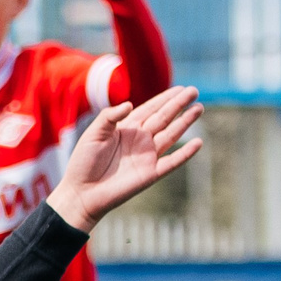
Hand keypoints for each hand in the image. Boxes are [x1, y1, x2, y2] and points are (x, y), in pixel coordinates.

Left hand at [44, 85, 204, 231]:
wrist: (81, 192)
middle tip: (194, 90)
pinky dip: (185, 153)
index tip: (180, 88)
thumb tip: (130, 104)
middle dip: (179, 104)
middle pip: (164, 118)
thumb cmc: (84, 162)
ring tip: (199, 108)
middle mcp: (140, 140)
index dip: (165, 98)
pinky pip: (172, 162)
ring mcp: (147, 156)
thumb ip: (109, 116)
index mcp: (127, 128)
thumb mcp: (94, 133)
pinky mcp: (150, 174)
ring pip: (171, 135)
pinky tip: (198, 143)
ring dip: (185, 122)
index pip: (150, 109)